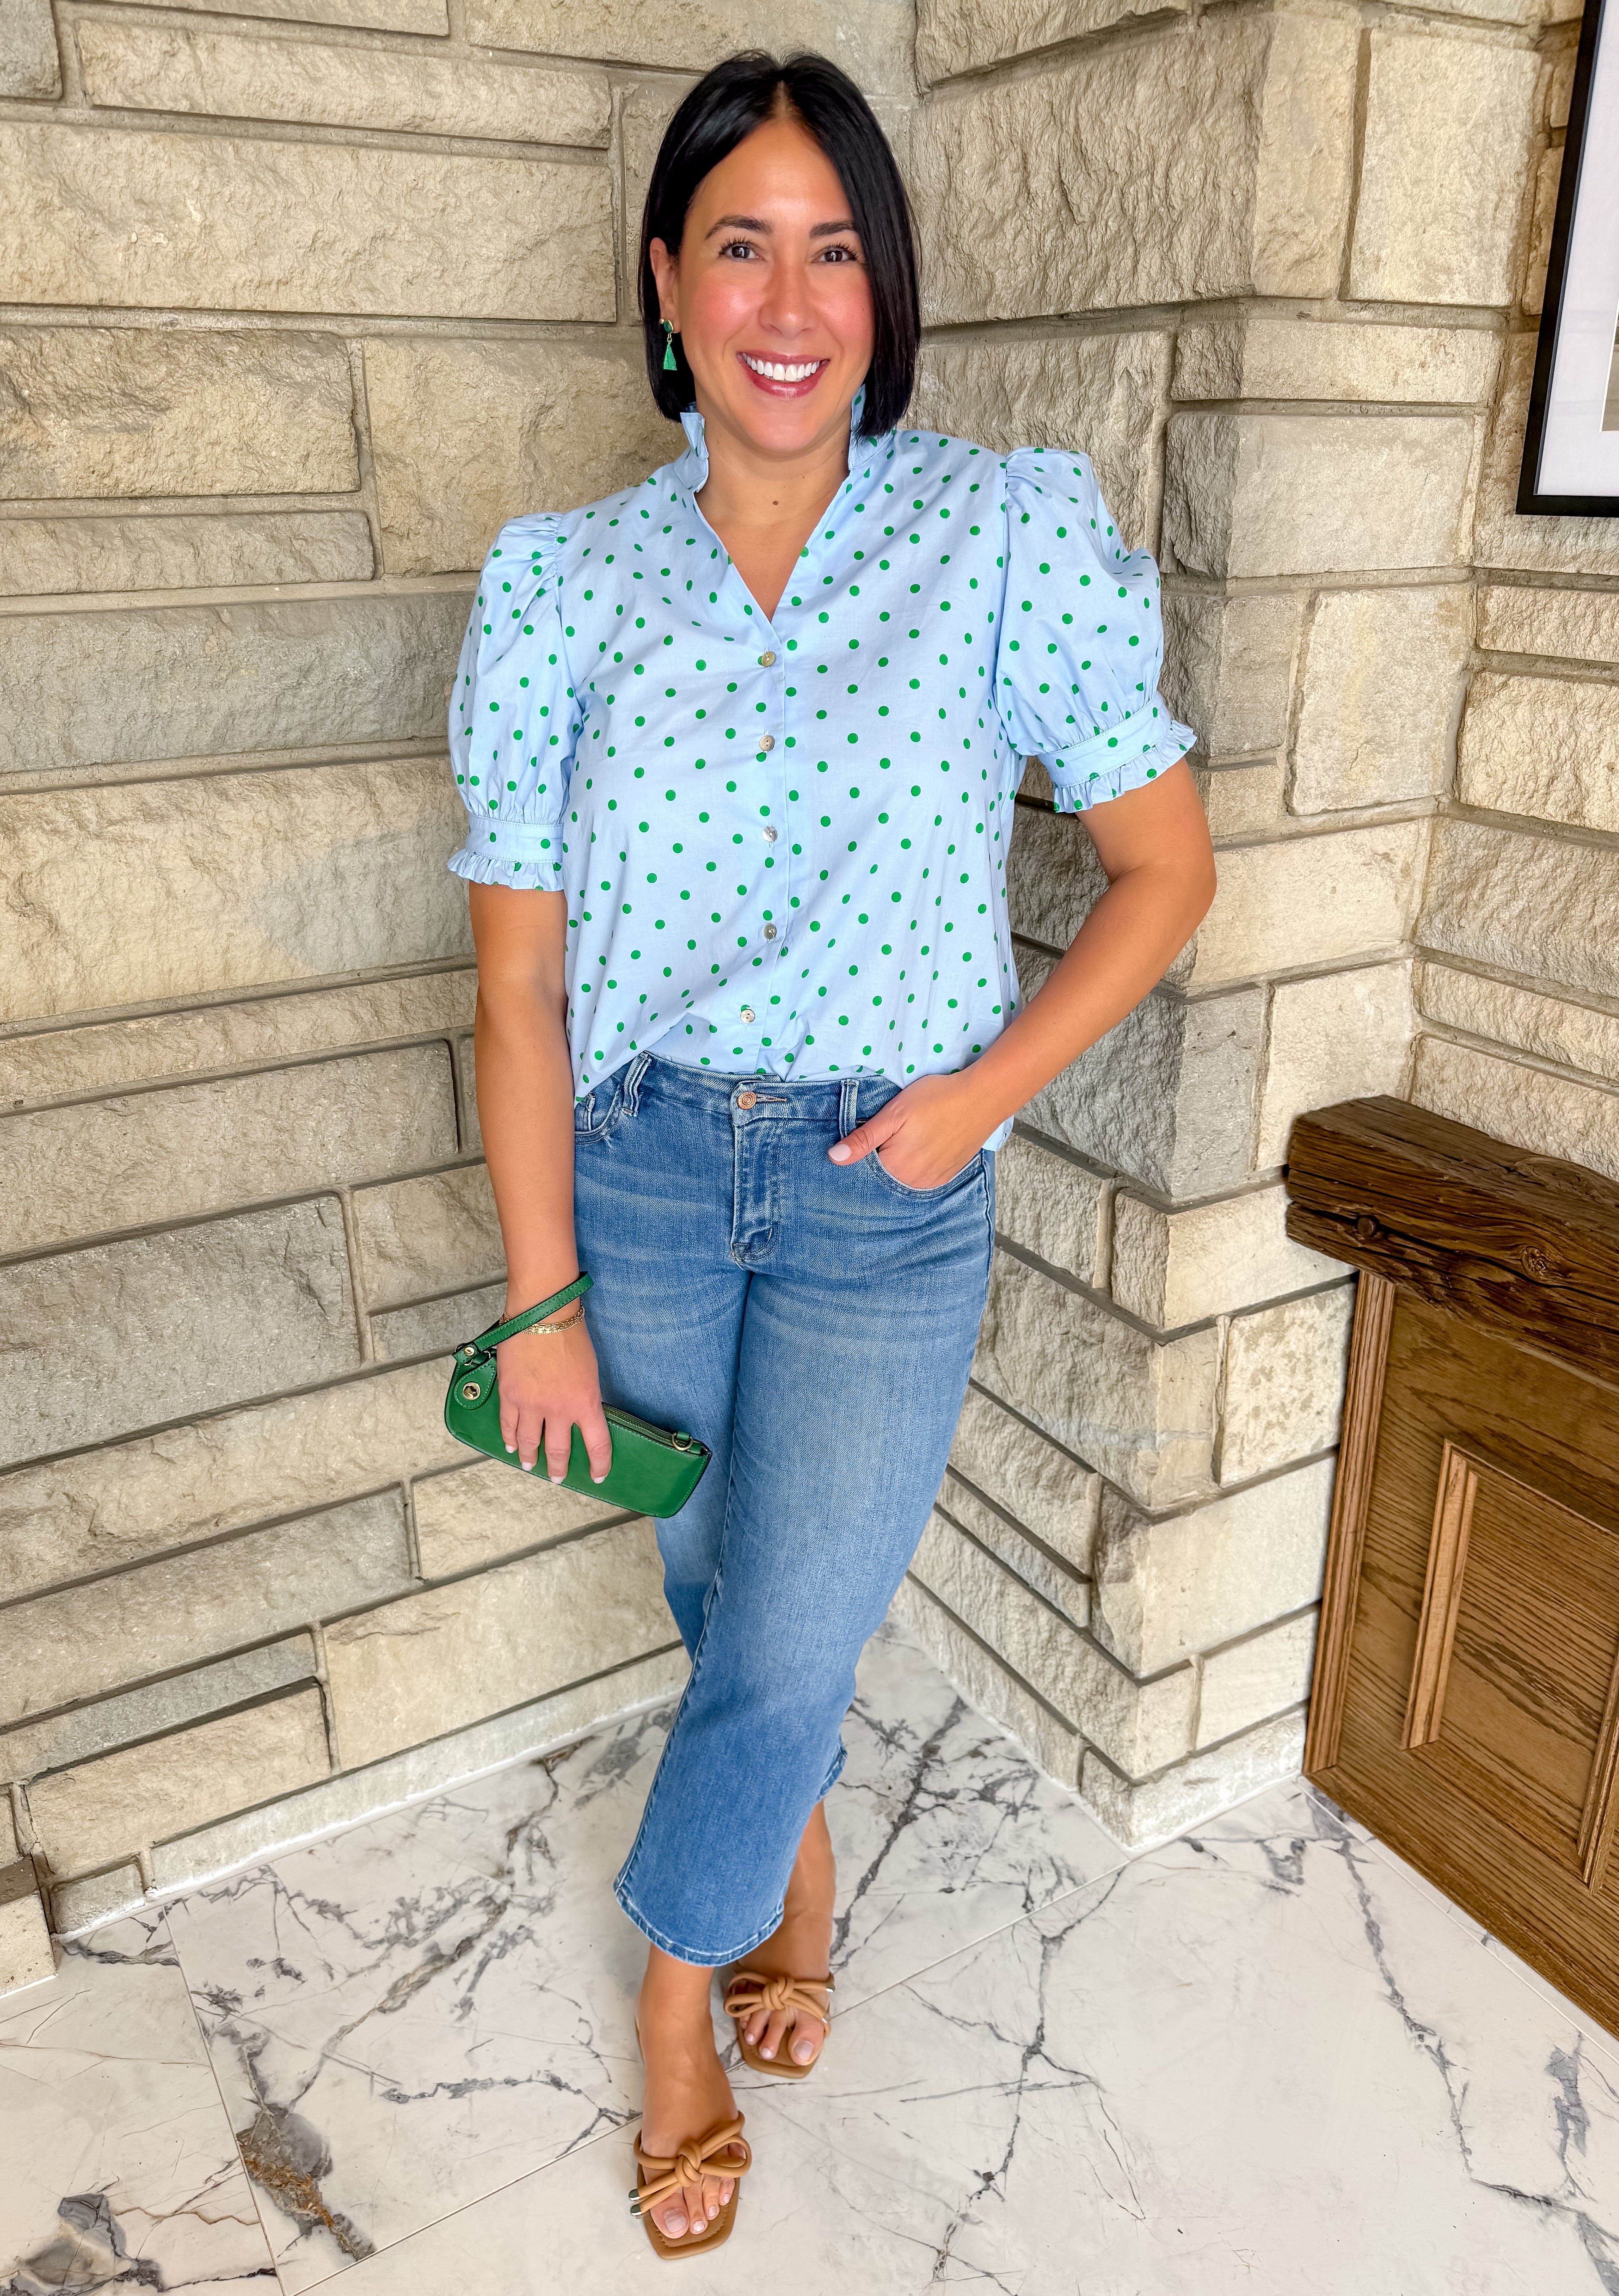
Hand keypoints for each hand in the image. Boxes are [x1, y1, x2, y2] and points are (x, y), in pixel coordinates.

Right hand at [495, 1310, 612, 1482]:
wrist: (542, 1314)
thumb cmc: (571, 1336)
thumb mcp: (590, 1372)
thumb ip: (584, 1397)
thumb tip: (579, 1415)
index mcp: (586, 1403)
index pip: (597, 1444)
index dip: (599, 1464)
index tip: (598, 1476)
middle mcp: (559, 1409)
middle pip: (559, 1450)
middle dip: (559, 1468)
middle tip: (557, 1478)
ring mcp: (531, 1405)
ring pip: (529, 1442)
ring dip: (530, 1457)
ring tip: (530, 1465)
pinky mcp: (510, 1395)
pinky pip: (508, 1425)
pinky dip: (510, 1438)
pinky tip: (511, 1446)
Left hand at [826, 1072, 990, 1190]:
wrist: (982, 1098)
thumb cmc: (935, 1100)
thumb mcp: (893, 1114)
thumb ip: (863, 1139)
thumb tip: (833, 1158)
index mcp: (895, 1167)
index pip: (864, 1171)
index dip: (860, 1154)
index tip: (867, 1137)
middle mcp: (912, 1182)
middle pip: (883, 1177)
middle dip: (879, 1159)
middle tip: (891, 1133)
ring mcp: (932, 1181)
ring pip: (903, 1178)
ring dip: (898, 1164)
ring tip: (907, 1138)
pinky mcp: (947, 1175)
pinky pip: (921, 1178)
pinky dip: (915, 1167)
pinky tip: (920, 1147)